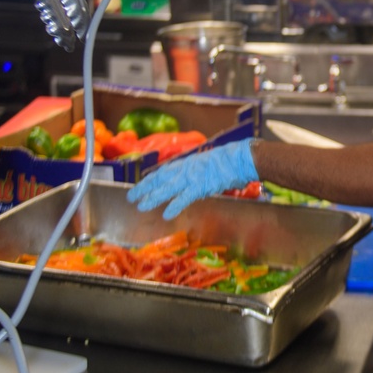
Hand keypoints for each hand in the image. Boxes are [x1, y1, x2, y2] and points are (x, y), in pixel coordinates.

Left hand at [128, 139, 257, 219]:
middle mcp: (186, 168)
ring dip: (153, 197)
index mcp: (187, 163)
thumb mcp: (206, 164)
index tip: (140, 186)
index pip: (163, 171)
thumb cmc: (228, 161)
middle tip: (131, 197)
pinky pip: (185, 197)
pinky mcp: (201, 185)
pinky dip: (175, 205)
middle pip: (160, 179)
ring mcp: (192, 177)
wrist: (240, 158)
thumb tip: (189, 181)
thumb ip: (195, 171)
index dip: (150, 179)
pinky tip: (166, 214)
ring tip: (141, 206)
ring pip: (168, 188)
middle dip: (144, 188)